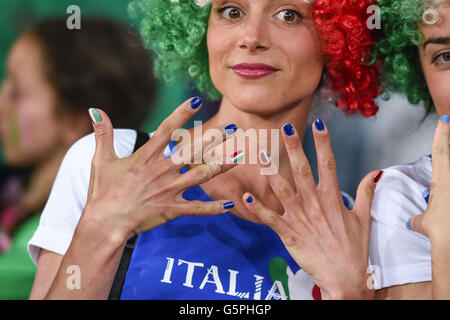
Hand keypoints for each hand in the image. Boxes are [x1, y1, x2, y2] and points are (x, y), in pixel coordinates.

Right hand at [82, 97, 239, 241]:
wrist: (104, 223)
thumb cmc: (102, 191)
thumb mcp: (100, 160)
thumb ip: (102, 134)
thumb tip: (94, 109)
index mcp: (146, 157)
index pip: (166, 130)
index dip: (181, 114)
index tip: (197, 101)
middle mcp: (161, 170)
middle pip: (192, 151)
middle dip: (214, 139)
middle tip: (233, 127)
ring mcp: (168, 190)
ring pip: (201, 176)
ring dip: (221, 166)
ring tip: (240, 157)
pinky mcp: (171, 209)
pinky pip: (196, 209)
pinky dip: (213, 208)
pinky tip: (230, 205)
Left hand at [241, 120, 381, 298]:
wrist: (344, 278)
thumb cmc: (354, 249)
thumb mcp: (363, 219)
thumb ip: (366, 193)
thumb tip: (375, 173)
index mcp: (333, 198)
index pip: (329, 164)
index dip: (323, 142)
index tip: (319, 123)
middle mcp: (315, 204)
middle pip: (302, 170)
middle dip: (294, 148)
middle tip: (284, 128)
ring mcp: (300, 218)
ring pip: (282, 190)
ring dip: (271, 172)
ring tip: (261, 154)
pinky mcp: (289, 233)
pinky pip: (270, 218)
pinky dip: (257, 208)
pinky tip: (244, 197)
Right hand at [408, 115, 449, 239]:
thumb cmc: (443, 231)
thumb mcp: (425, 224)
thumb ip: (419, 220)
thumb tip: (414, 222)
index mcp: (443, 181)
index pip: (440, 151)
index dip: (442, 133)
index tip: (445, 119)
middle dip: (449, 146)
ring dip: (446, 171)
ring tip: (443, 188)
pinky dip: (446, 193)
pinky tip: (445, 197)